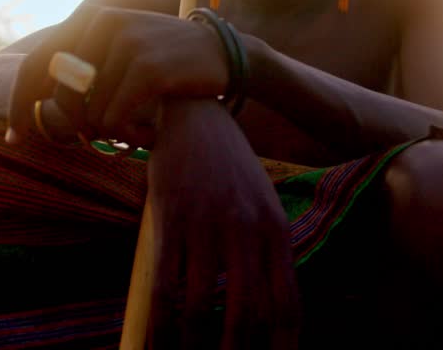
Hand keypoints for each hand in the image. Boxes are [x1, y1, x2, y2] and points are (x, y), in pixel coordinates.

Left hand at [6, 5, 229, 144]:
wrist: (226, 56)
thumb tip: (41, 102)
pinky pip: (115, 120)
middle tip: (92, 143)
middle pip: (61, 94)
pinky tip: (149, 136)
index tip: (15, 137)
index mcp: (94, 18)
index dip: (19, 103)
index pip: (37, 64)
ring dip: (111, 135)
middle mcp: (105, 24)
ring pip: (89, 113)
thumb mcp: (125, 50)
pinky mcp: (147, 68)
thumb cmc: (170, 63)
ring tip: (136, 134)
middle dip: (71, 128)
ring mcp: (127, 44)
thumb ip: (88, 64)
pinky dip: (129, 138)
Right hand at [148, 99, 299, 348]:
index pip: (287, 304)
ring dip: (192, 348)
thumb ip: (266, 250)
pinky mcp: (171, 221)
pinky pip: (165, 285)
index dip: (282, 348)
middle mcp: (246, 232)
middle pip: (248, 314)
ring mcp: (207, 226)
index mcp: (275, 232)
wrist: (195, 115)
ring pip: (200, 306)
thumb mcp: (261, 204)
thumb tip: (268, 307)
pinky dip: (159, 324)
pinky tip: (155, 345)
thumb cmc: (229, 168)